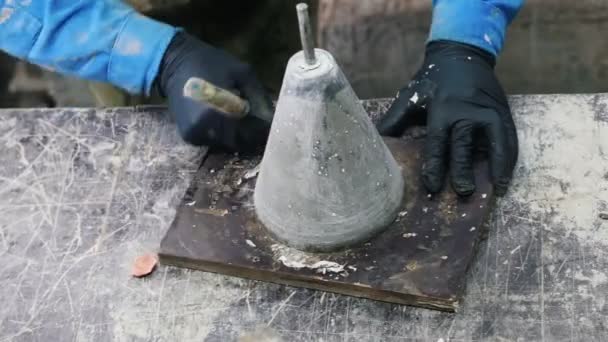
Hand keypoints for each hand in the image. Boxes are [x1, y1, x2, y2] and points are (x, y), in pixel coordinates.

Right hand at [155, 32, 272, 152]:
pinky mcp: (189, 136)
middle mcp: (207, 128)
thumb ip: (259, 97)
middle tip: (255, 120)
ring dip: (236, 135)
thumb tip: (271, 119)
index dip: (263, 130)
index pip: (252, 134)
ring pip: (226, 144)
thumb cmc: (211, 63)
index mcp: (221, 112)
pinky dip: (221, 134)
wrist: (173, 62)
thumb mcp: (243, 73)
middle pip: (239, 142)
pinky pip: (212, 141)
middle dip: (250, 134)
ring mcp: (196, 135)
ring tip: (238, 117)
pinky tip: (222, 118)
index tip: (268, 123)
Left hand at [377, 41, 517, 195]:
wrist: (461, 53)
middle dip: (464, 169)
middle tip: (463, 192)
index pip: (437, 143)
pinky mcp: (502, 110)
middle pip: (465, 145)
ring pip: (495, 141)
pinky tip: (506, 174)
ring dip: (497, 166)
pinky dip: (509, 156)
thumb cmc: (432, 80)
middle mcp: (467, 111)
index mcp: (442, 109)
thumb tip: (376, 142)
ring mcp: (487, 110)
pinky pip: (509, 135)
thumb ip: (395, 120)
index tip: (432, 187)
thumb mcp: (411, 95)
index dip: (434, 166)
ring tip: (497, 189)